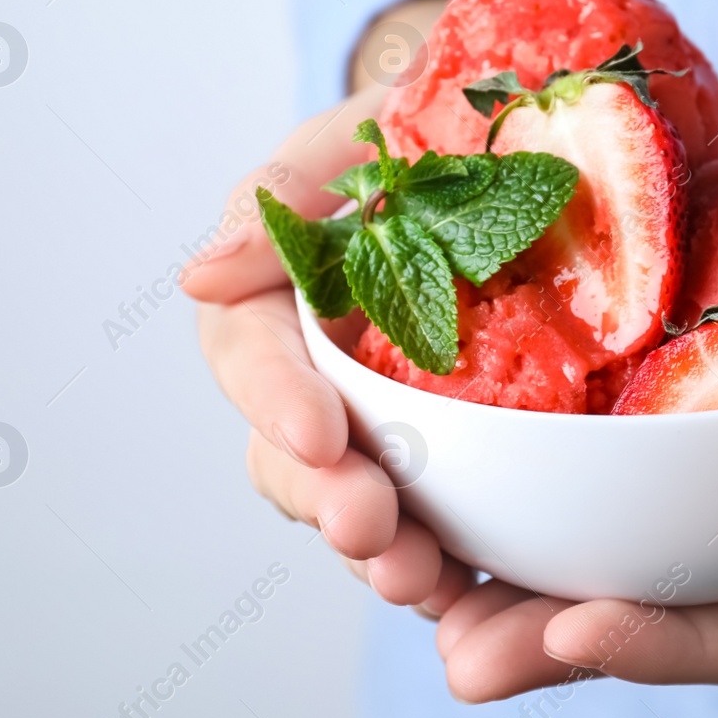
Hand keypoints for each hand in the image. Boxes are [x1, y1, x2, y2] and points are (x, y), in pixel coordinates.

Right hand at [183, 85, 476, 615]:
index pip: (252, 352)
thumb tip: (199, 274)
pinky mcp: (453, 457)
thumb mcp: (353, 133)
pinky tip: (478, 589)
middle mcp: (318, 373)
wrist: (518, 154)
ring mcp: (382, 421)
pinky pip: (438, 521)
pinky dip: (451, 561)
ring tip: (422, 581)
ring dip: (383, 549)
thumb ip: (280, 193)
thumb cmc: (425, 128)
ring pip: (354, 503)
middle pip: (292, 456)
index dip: (275, 397)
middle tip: (370, 530)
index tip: (317, 434)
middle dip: (325, 498)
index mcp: (278, 295)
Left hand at [433, 62, 717, 701]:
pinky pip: (618, 404)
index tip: (572, 631)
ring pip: (614, 509)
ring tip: (414, 556)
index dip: (663, 644)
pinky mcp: (705, 357)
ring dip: (518, 539)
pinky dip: (543, 421)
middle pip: (658, 588)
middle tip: (449, 646)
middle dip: (548, 626)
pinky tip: (458, 416)